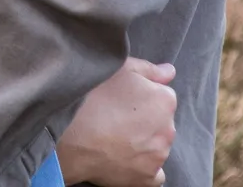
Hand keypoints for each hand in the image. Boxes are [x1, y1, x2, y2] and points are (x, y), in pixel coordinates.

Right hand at [55, 58, 176, 186]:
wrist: (73, 135)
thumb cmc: (95, 96)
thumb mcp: (120, 68)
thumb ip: (148, 69)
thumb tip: (169, 71)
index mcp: (165, 100)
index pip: (162, 94)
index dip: (142, 93)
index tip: (124, 95)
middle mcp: (168, 130)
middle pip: (160, 120)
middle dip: (146, 117)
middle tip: (117, 113)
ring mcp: (159, 157)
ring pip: (156, 145)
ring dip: (144, 140)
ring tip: (116, 134)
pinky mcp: (148, 178)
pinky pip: (154, 173)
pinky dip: (143, 165)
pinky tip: (126, 157)